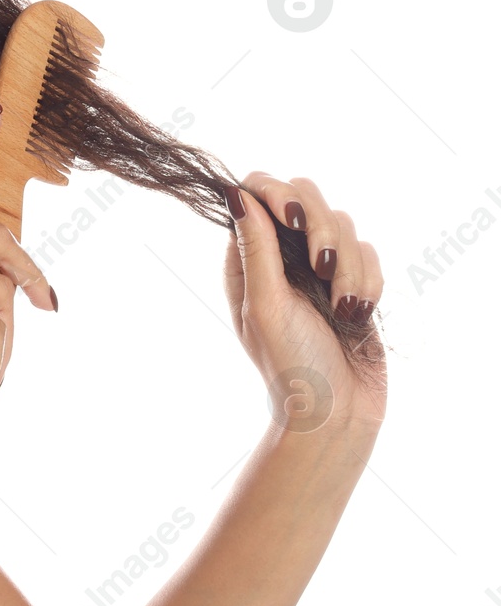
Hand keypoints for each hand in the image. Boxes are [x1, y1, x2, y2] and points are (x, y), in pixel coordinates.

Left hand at [223, 173, 387, 437]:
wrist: (337, 412)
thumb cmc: (291, 363)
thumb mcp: (266, 305)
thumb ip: (257, 249)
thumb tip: (236, 194)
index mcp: (248, 259)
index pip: (257, 193)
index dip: (276, 193)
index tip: (293, 218)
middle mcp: (280, 256)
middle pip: (306, 197)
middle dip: (322, 230)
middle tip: (321, 267)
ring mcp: (318, 267)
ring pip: (343, 224)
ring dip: (348, 265)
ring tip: (342, 306)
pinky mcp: (353, 281)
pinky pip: (369, 253)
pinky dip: (367, 280)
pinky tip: (357, 313)